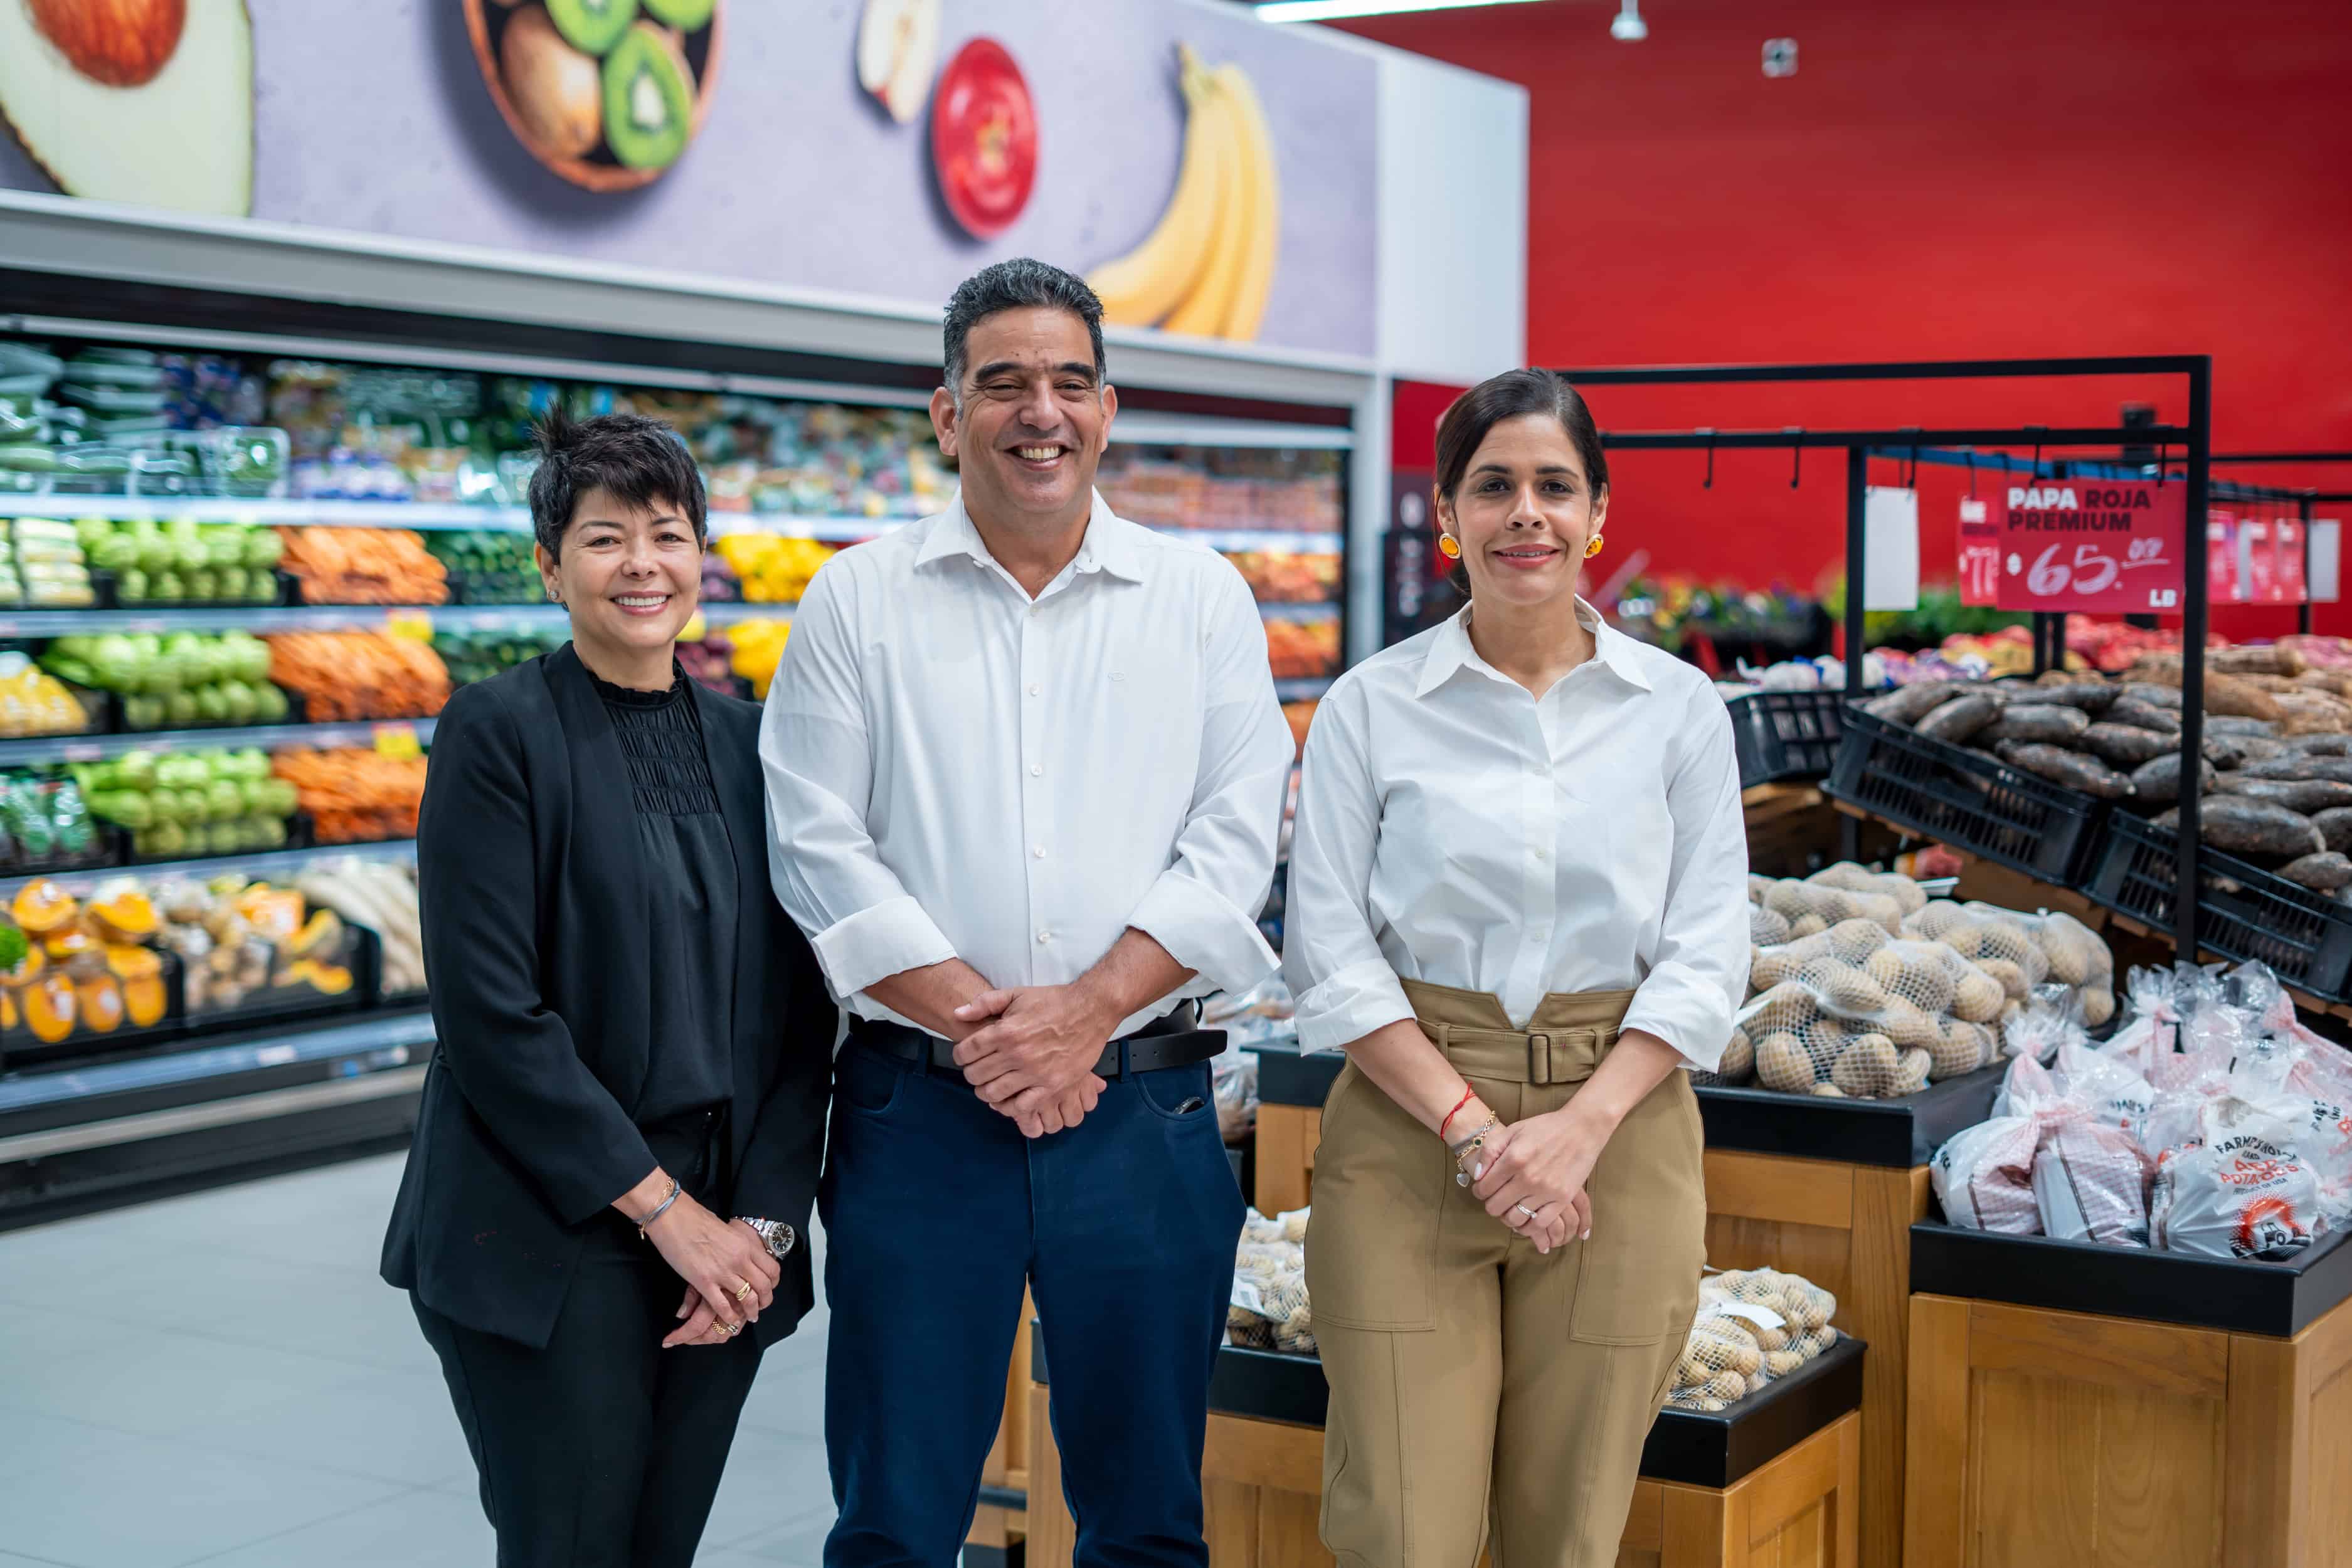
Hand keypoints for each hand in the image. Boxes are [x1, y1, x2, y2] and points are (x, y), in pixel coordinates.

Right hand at [644, 1195, 779, 1338]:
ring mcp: (722, 1271)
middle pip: (764, 1286)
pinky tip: (729, 1319)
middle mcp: (739, 1259)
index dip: (773, 1283)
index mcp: (746, 1245)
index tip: (769, 1289)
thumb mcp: (727, 1230)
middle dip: (764, 1301)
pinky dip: (729, 1316)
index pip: (772, 1269)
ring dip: (750, 1311)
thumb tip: (741, 1254)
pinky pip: (722, 1305)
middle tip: (760, 1308)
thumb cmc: (696, 1219)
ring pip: (747, 1298)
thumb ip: (737, 1246)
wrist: (673, 1217)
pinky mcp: (703, 1281)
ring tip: (748, 1316)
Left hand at [952, 985, 1117, 1129]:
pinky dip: (1009, 1107)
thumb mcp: (1017, 994)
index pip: (967, 1051)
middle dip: (971, 1073)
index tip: (964, 1056)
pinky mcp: (1051, 1085)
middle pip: (976, 1074)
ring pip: (994, 1093)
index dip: (960, 1055)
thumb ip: (984, 1003)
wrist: (1090, 1010)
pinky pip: (1021, 1106)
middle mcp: (1017, 1053)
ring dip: (985, 1091)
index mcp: (1006, 1030)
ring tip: (989, 1085)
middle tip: (976, 1071)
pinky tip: (1007, 1099)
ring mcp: (1034, 1072)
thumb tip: (958, 1013)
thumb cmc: (1053, 1002)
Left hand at [1473, 1104, 1607, 1254]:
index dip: (1479, 1191)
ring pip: (1515, 1219)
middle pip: (1496, 1207)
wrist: (1581, 1128)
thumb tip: (1477, 1176)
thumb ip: (1491, 1150)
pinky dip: (1530, 1225)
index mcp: (1513, 1159)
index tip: (1484, 1189)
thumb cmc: (1545, 1128)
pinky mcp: (1562, 1198)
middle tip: (1497, 1199)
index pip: (1484, 1189)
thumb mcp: (1513, 1130)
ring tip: (1511, 1208)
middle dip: (1492, 1205)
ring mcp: (1546, 1190)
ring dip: (1509, 1217)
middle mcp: (1527, 1177)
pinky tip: (1527, 1217)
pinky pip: (1540, 1224)